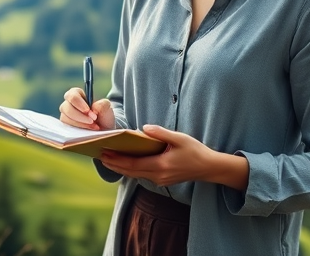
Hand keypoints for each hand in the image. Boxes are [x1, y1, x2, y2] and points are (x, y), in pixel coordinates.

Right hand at [59, 87, 114, 130]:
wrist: (104, 128)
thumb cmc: (103, 115)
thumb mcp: (107, 108)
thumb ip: (102, 104)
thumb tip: (93, 108)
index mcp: (77, 94)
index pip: (72, 95)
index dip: (79, 103)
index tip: (88, 110)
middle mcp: (68, 103)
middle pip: (67, 108)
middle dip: (80, 116)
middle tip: (92, 120)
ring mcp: (66, 115)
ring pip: (66, 119)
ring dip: (81, 124)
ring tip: (94, 126)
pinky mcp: (66, 125)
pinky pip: (67, 127)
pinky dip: (78, 129)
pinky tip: (88, 130)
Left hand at [98, 125, 247, 189]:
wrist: (209, 168)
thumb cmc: (195, 151)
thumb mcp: (179, 138)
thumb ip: (161, 133)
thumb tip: (143, 128)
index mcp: (161, 165)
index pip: (133, 164)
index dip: (117, 160)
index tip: (105, 154)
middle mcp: (158, 176)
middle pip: (131, 172)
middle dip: (115, 165)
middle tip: (100, 157)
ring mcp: (160, 180)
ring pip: (136, 175)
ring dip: (122, 168)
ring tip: (108, 160)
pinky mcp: (162, 180)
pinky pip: (142, 175)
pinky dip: (132, 170)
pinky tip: (125, 163)